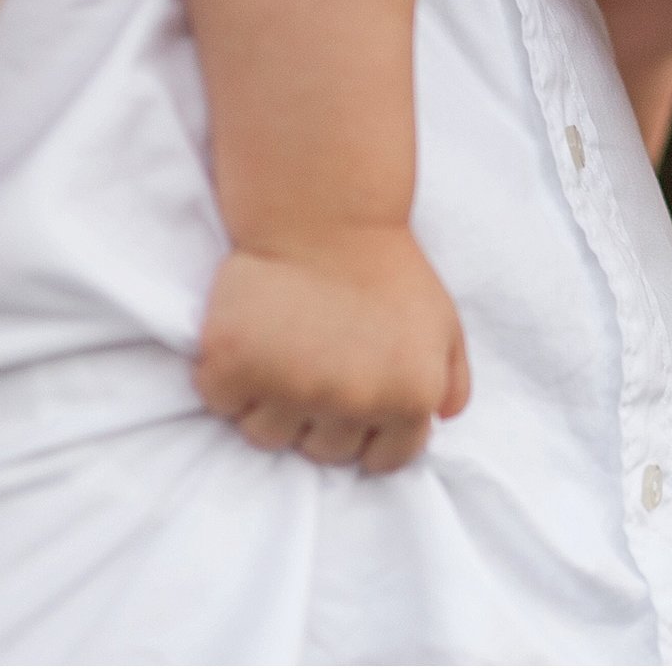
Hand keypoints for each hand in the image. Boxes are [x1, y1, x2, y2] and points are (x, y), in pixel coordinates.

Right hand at [193, 229, 471, 473]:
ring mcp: (290, 388)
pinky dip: (226, 378)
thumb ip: (450, 379)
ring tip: (279, 353)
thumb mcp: (442, 322)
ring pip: (267, 435)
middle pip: (323, 452)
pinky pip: (222, 401)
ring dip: (269, 404)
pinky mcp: (234, 366)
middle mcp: (352, 403)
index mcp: (407, 400)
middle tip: (313, 366)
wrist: (326, 210)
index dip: (366, 435)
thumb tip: (439, 421)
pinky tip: (248, 338)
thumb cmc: (386, 267)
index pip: (383, 461)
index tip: (351, 404)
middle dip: (319, 418)